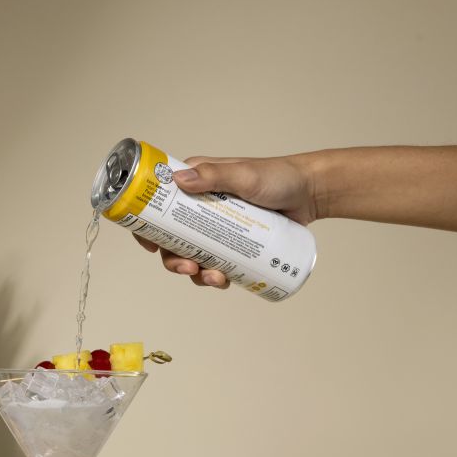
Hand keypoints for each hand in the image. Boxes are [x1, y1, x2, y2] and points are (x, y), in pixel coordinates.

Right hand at [135, 154, 319, 288]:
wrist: (310, 193)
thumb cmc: (278, 177)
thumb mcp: (244, 175)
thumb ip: (214, 175)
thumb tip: (179, 180)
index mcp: (194, 184)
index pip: (159, 204)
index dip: (147, 227)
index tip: (150, 246)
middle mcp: (199, 206)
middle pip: (172, 238)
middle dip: (174, 260)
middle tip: (188, 268)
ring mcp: (215, 227)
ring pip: (192, 255)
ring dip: (196, 274)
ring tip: (215, 279)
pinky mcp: (231, 243)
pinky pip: (215, 263)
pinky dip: (215, 276)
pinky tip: (225, 281)